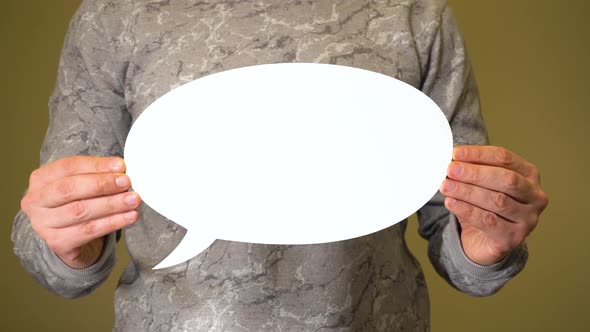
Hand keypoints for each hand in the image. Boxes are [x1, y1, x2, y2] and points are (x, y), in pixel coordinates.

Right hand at [20, 156, 140, 268]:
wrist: (69, 238)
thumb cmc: (77, 203)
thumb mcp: (81, 185)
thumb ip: (97, 175)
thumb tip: (122, 169)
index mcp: (41, 179)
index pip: (68, 167)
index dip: (96, 165)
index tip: (121, 166)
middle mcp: (36, 201)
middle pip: (70, 188)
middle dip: (102, 184)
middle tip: (126, 182)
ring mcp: (43, 224)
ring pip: (81, 211)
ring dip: (112, 204)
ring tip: (133, 200)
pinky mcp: (58, 242)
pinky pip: (89, 230)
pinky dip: (112, 222)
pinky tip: (130, 217)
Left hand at [440, 146, 547, 264]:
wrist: (483, 241)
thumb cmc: (484, 206)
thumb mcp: (480, 184)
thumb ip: (472, 170)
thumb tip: (453, 159)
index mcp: (529, 175)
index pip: (505, 158)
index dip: (479, 154)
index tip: (456, 153)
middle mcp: (535, 196)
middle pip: (506, 179)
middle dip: (475, 173)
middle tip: (451, 170)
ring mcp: (528, 219)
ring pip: (497, 201)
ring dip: (467, 191)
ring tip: (446, 186)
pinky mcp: (513, 238)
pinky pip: (488, 221)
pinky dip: (467, 209)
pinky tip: (451, 202)